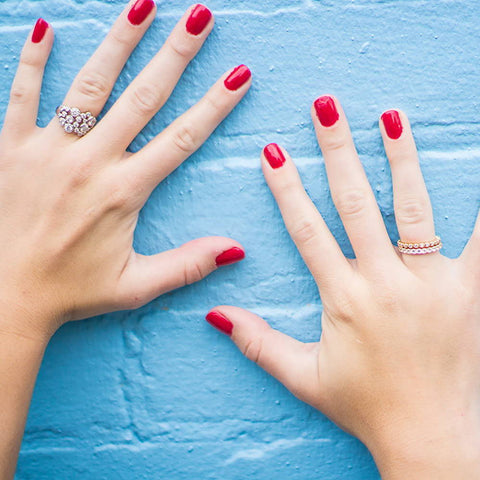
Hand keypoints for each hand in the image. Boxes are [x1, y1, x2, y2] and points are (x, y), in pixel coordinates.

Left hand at [0, 2, 250, 340]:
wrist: (5, 296)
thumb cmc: (71, 292)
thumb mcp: (136, 286)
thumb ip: (187, 264)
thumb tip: (235, 249)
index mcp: (124, 193)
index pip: (181, 139)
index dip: (214, 105)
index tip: (238, 75)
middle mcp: (90, 163)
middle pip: (142, 98)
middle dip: (175, 54)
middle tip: (198, 17)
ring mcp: (48, 151)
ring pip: (89, 85)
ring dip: (118, 42)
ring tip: (143, 5)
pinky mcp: (11, 148)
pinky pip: (22, 95)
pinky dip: (33, 61)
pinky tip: (47, 28)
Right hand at [207, 97, 479, 477]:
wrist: (429, 436)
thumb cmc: (365, 406)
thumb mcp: (303, 377)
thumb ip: (258, 342)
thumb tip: (216, 314)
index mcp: (343, 299)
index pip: (307, 229)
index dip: (286, 188)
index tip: (272, 152)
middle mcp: (384, 283)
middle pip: (356, 204)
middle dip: (337, 151)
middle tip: (326, 108)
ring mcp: (430, 284)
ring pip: (412, 209)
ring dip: (399, 160)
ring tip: (390, 118)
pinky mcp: (468, 291)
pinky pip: (478, 240)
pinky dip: (478, 205)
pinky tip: (477, 166)